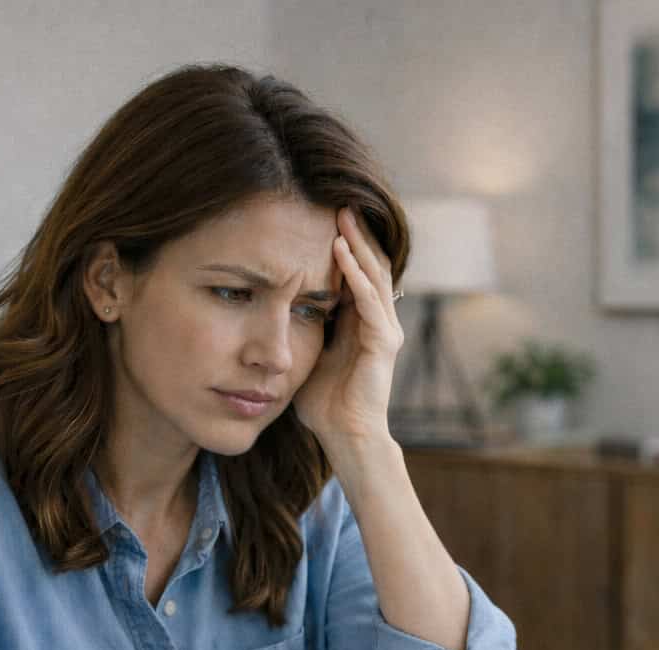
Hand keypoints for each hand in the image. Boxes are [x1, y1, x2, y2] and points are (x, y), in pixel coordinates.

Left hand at [292, 208, 404, 450]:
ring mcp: (385, 331)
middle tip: (340, 203)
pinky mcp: (383, 344)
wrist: (346, 437)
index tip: (326, 217)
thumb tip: (274, 312)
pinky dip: (356, 275)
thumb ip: (303, 332)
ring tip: (342, 216)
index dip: (347, 245)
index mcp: (362, 324)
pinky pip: (369, 300)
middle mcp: (379, 322)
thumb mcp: (308, 357)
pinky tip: (340, 252)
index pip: (358, 273)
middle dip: (356, 234)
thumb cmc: (325, 406)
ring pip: (374, 275)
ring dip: (357, 244)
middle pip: (372, 265)